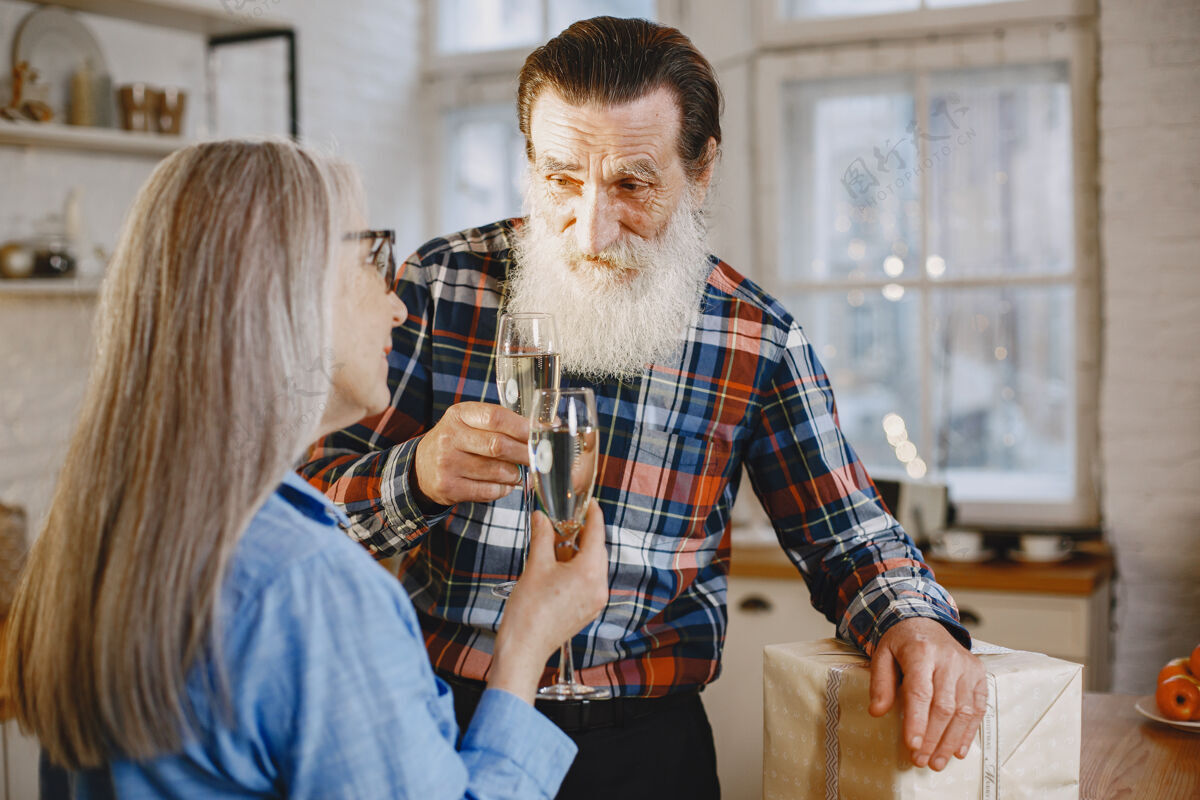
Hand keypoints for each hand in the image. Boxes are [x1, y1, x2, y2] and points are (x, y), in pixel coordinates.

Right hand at [412, 402, 528, 506]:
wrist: (421, 468)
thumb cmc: (457, 442)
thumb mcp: (470, 423)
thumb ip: (501, 423)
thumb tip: (544, 428)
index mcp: (459, 415)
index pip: (495, 417)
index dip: (521, 427)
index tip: (538, 434)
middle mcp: (450, 437)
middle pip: (498, 446)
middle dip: (523, 454)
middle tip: (536, 458)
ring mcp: (447, 463)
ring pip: (496, 471)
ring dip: (514, 474)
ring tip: (516, 472)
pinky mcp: (448, 487)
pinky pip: (487, 490)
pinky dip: (502, 489)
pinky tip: (504, 485)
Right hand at [488, 501, 608, 702]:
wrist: (524, 648)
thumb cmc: (529, 611)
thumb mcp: (535, 565)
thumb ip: (542, 537)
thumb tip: (543, 518)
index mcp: (590, 572)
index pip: (597, 533)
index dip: (593, 514)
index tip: (589, 502)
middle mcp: (599, 587)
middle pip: (597, 550)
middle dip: (581, 535)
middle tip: (563, 525)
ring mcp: (595, 601)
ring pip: (592, 567)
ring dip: (577, 554)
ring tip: (553, 549)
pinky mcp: (588, 611)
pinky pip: (588, 582)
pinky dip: (576, 571)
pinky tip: (557, 569)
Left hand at [868, 617, 986, 770]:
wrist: (925, 620)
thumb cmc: (901, 642)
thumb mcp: (882, 655)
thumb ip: (880, 683)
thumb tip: (877, 712)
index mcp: (921, 652)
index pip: (920, 692)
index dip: (917, 721)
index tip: (912, 745)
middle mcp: (948, 659)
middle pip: (943, 706)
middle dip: (933, 738)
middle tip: (921, 760)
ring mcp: (967, 667)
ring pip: (964, 711)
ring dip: (951, 741)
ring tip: (937, 762)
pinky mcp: (979, 674)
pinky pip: (979, 707)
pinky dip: (969, 732)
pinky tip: (958, 750)